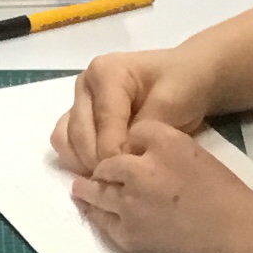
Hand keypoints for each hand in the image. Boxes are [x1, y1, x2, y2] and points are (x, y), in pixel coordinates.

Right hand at [51, 45, 213, 174]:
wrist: (188, 77)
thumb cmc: (184, 85)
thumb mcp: (172, 102)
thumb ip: (144, 127)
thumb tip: (122, 157)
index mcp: (105, 72)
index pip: (103, 122)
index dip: (116, 152)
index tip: (135, 172)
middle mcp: (84, 85)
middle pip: (79, 133)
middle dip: (99, 161)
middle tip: (123, 179)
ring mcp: (78, 101)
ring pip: (65, 140)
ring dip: (84, 163)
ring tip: (112, 175)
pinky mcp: (77, 118)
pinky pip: (64, 143)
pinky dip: (77, 160)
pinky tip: (101, 170)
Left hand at [70, 118, 252, 252]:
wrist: (237, 237)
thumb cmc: (230, 199)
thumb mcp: (201, 158)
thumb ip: (170, 153)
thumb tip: (148, 160)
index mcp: (167, 144)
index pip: (136, 132)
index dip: (131, 143)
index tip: (130, 150)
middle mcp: (141, 169)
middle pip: (108, 161)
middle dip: (104, 167)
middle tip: (98, 172)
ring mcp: (129, 203)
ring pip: (96, 190)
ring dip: (87, 188)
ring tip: (80, 188)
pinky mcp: (126, 233)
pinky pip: (100, 219)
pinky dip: (94, 212)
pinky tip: (90, 209)